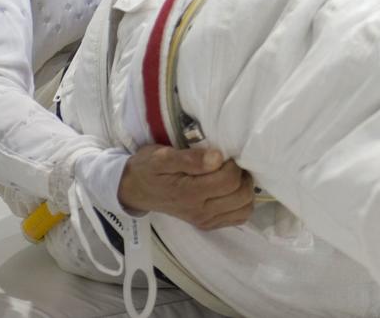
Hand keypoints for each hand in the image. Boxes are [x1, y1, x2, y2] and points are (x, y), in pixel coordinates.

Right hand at [118, 145, 254, 229]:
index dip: (232, 164)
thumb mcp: (162, 156)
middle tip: (228, 164)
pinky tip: (229, 190)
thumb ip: (190, 158)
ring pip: (244, 208)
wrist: (135, 189)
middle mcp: (200, 211)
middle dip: (241, 176)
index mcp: (189, 193)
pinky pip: (238, 218)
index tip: (222, 155)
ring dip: (244, 189)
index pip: (230, 180)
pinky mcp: (208, 224)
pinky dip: (240, 203)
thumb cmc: (149, 168)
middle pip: (242, 195)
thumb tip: (218, 158)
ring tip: (230, 176)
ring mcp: (205, 220)